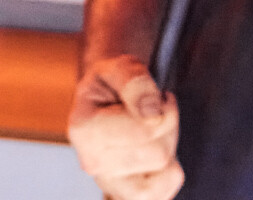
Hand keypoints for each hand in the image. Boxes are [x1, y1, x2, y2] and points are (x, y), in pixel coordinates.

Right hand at [67, 56, 182, 199]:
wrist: (105, 97)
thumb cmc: (112, 82)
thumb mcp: (121, 65)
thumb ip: (135, 82)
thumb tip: (152, 113)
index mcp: (83, 129)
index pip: (145, 130)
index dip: (163, 109)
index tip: (157, 96)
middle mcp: (92, 162)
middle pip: (158, 154)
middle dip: (167, 127)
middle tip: (156, 112)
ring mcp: (108, 183)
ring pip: (164, 174)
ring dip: (169, 149)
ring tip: (154, 133)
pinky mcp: (124, 195)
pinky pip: (160, 196)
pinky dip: (168, 176)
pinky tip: (158, 156)